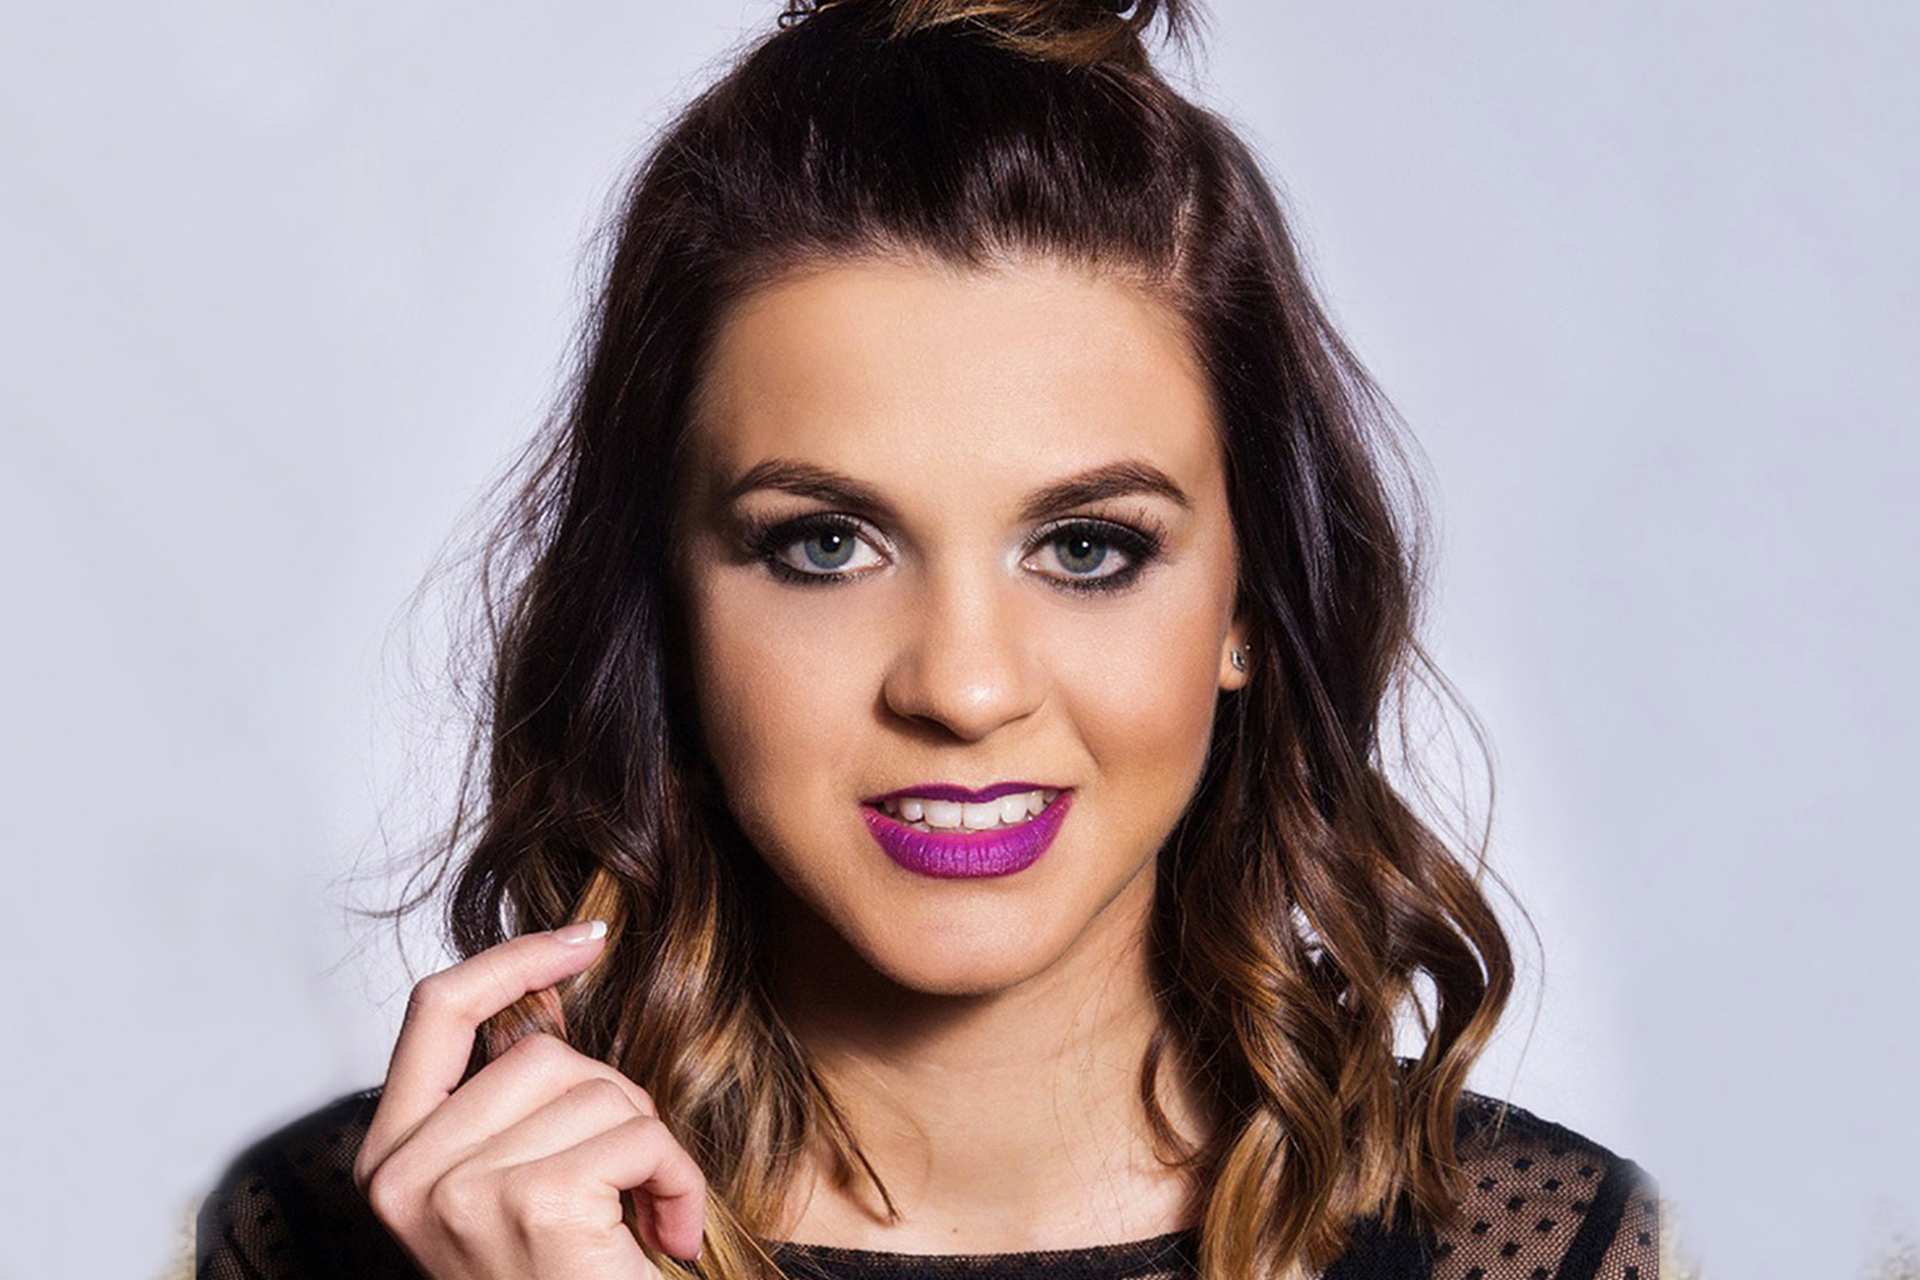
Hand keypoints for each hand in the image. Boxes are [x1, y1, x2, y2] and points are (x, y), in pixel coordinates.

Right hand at [352, 924, 707, 1277]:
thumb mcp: (514, 1187)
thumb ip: (515, 1102)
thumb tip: (551, 1000)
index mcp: (390, 1161)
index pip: (436, 1011)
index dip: (512, 959)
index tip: (584, 939)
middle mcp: (405, 1177)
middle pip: (541, 1052)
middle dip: (612, 1102)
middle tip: (627, 1185)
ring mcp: (461, 1191)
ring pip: (596, 1089)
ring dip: (649, 1147)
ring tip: (643, 1219)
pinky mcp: (531, 1203)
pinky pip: (639, 1133)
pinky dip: (677, 1179)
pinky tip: (667, 1237)